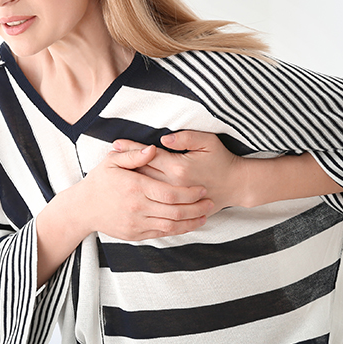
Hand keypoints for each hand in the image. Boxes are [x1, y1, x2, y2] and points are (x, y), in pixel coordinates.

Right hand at [64, 144, 214, 240]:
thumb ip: (134, 155)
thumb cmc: (99, 181)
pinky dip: (177, 230)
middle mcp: (137, 207)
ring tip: (204, 215)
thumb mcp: (112, 162)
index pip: (170, 193)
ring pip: (171, 226)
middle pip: (175, 211)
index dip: (190, 193)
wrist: (83, 208)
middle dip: (196, 208)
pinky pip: (161, 234)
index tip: (203, 189)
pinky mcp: (135, 235)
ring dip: (190, 222)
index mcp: (135, 187)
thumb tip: (154, 148)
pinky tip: (187, 225)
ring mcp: (136, 223)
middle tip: (210, 202)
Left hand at [112, 131, 246, 211]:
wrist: (235, 185)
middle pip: (143, 173)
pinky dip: (143, 196)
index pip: (149, 155)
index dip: (131, 148)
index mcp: (179, 167)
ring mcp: (175, 198)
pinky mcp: (178, 206)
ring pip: (146, 189)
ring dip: (130, 180)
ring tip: (113, 175)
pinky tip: (132, 191)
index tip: (115, 144)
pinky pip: (156, 202)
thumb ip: (186, 137)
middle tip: (107, 158)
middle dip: (125, 165)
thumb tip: (164, 139)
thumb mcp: (208, 142)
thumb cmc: (222, 160)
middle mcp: (173, 184)